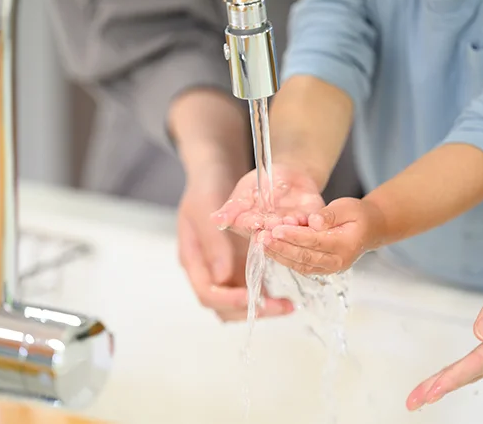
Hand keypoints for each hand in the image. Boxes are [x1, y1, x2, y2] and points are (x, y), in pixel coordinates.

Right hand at [178, 168, 294, 321]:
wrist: (214, 171)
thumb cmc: (205, 187)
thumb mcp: (204, 207)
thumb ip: (214, 241)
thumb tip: (222, 276)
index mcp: (194, 259)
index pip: (207, 293)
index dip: (230, 301)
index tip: (254, 300)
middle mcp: (209, 269)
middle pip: (225, 306)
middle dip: (253, 310)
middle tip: (281, 308)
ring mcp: (225, 268)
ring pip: (242, 301)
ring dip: (264, 306)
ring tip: (288, 305)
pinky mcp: (241, 262)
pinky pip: (254, 286)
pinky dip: (269, 294)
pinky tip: (288, 293)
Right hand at [211, 164, 324, 236]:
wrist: (290, 173)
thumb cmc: (263, 183)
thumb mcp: (245, 190)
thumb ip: (233, 207)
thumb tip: (215, 220)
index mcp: (253, 227)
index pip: (250, 228)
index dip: (252, 225)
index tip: (253, 221)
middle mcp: (273, 233)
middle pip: (272, 233)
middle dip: (273, 228)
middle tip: (273, 222)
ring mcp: (293, 229)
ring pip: (292, 232)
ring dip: (291, 227)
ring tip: (290, 219)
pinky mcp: (312, 223)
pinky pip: (312, 226)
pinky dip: (310, 223)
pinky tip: (307, 217)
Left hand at [257, 197, 386, 275]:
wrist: (370, 229)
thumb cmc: (358, 215)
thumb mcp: (348, 207)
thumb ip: (330, 214)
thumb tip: (314, 222)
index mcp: (345, 245)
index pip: (315, 241)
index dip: (293, 236)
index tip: (276, 229)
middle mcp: (338, 261)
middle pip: (304, 257)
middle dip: (281, 248)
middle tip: (262, 238)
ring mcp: (330, 268)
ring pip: (300, 264)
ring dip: (279, 254)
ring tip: (262, 243)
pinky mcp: (322, 269)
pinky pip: (301, 265)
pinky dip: (285, 257)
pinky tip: (271, 248)